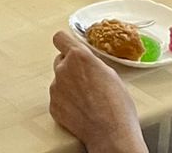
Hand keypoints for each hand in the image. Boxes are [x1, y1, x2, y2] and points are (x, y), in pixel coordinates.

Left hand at [48, 31, 146, 152]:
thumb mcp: (110, 74)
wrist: (111, 134)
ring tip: (87, 100)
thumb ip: (92, 64)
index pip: (60, 38)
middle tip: (85, 80)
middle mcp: (63, 69)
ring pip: (60, 80)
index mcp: (79, 57)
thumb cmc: (117, 106)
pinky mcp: (53, 105)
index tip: (69, 47)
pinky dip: (66, 102)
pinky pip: (58, 98)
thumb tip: (86, 64)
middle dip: (70, 67)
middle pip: (61, 60)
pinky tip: (81, 110)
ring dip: (69, 86)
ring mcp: (56, 88)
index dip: (65, 43)